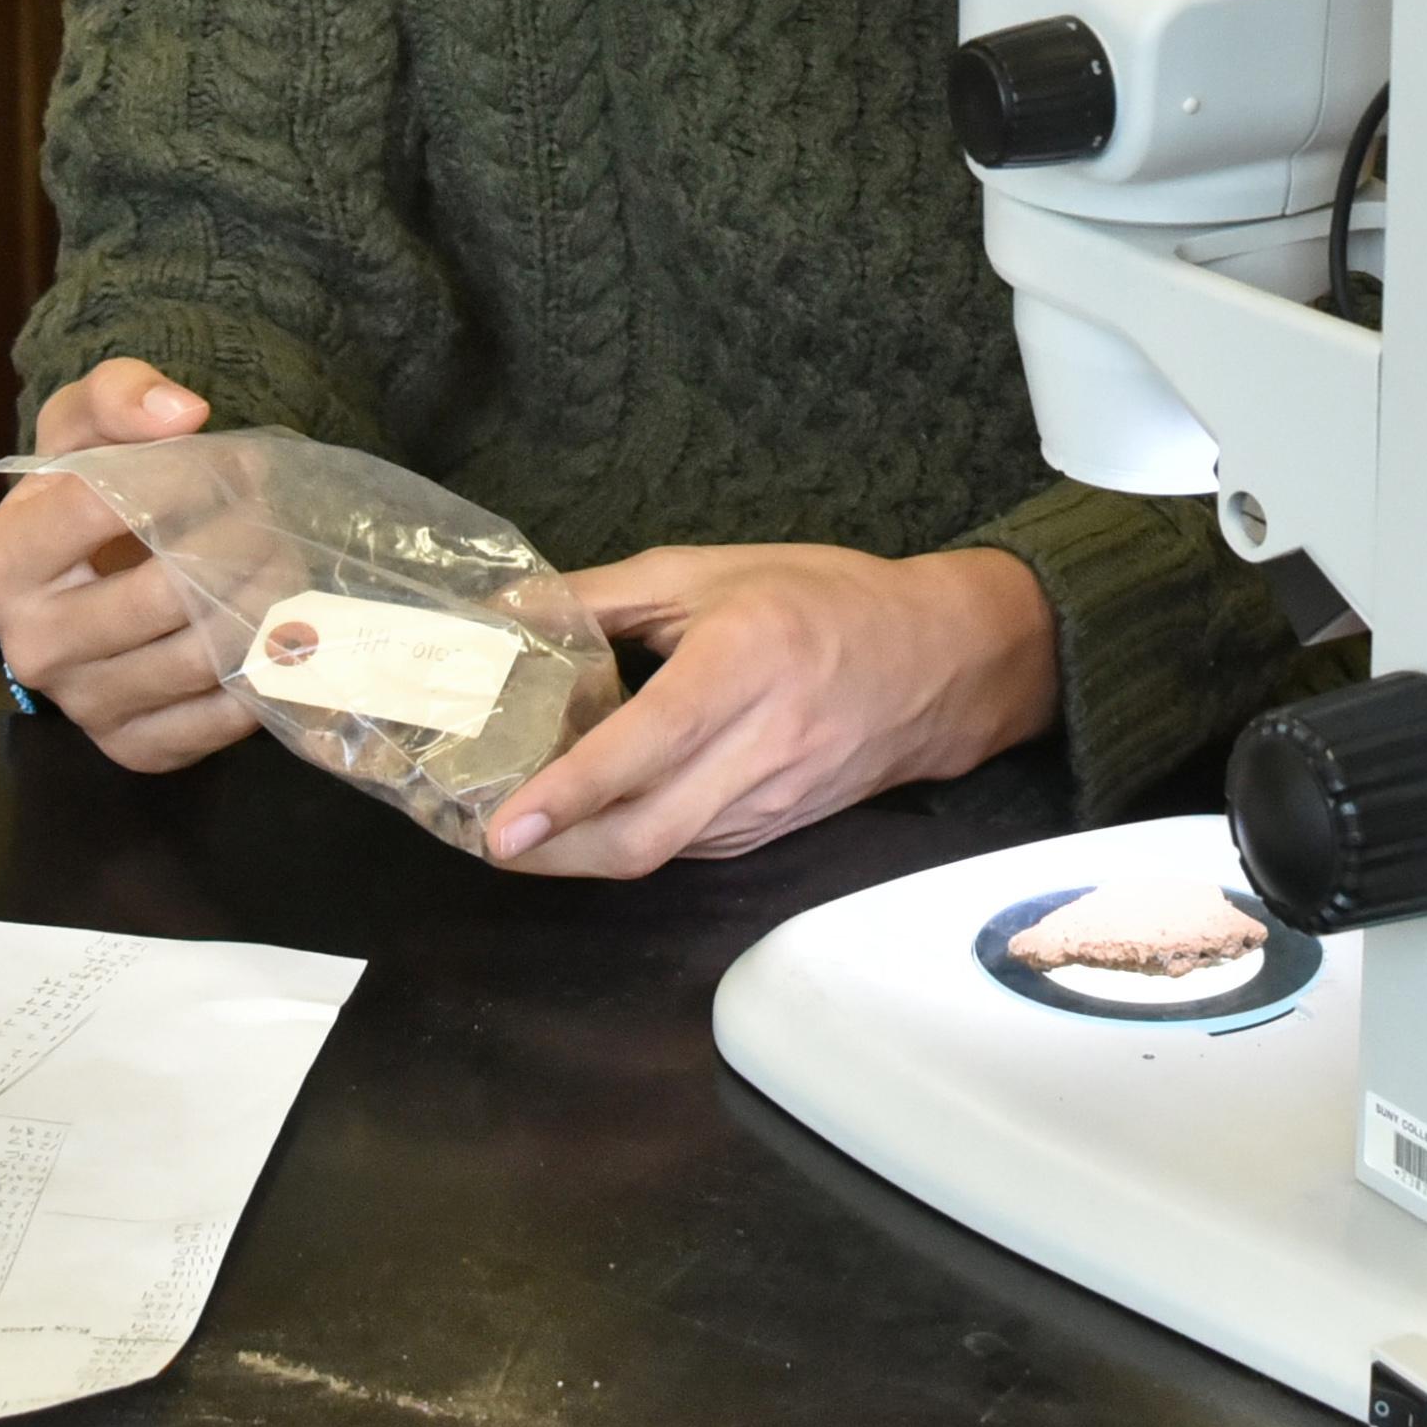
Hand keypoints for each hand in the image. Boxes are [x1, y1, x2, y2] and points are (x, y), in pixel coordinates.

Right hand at [0, 357, 255, 773]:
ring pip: (199, 656)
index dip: (186, 476)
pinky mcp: (136, 748)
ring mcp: (82, 706)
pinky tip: (273, 628)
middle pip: (161, 593)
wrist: (84, 578)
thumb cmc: (82, 493)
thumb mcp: (80, 426)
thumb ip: (118, 394)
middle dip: (240, 543)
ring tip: (285, 559)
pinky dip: (260, 671)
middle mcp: (29, 647)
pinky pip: (216, 719)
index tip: (234, 463)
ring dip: (264, 600)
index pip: (102, 509)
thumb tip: (182, 413)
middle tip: (274, 515)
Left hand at [483, 544, 1057, 879]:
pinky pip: (686, 849)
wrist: (940, 664)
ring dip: (583, 854)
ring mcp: (771, 803)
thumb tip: (504, 610)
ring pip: (660, 853)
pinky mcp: (773, 833)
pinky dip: (629, 840)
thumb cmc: (819, 599)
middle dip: (554, 855)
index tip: (503, 827)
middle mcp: (761, 746)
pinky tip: (591, 819)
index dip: (570, 793)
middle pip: (643, 834)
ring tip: (521, 829)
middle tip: (486, 841)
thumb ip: (600, 594)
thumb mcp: (707, 571)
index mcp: (744, 663)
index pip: (647, 744)